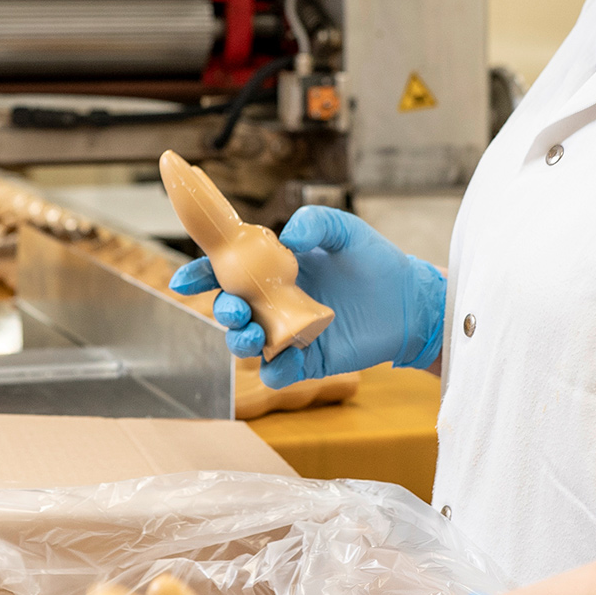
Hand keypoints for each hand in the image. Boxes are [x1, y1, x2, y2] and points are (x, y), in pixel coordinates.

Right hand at [167, 207, 444, 386]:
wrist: (412, 300)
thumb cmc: (375, 260)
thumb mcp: (346, 230)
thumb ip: (316, 221)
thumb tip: (287, 236)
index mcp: (274, 269)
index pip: (227, 271)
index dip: (201, 275)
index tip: (183, 280)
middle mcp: (274, 302)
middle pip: (231, 310)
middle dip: (221, 309)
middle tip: (234, 306)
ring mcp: (288, 333)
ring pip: (246, 344)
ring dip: (238, 340)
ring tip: (250, 332)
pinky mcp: (309, 361)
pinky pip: (279, 372)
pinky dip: (273, 370)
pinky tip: (279, 360)